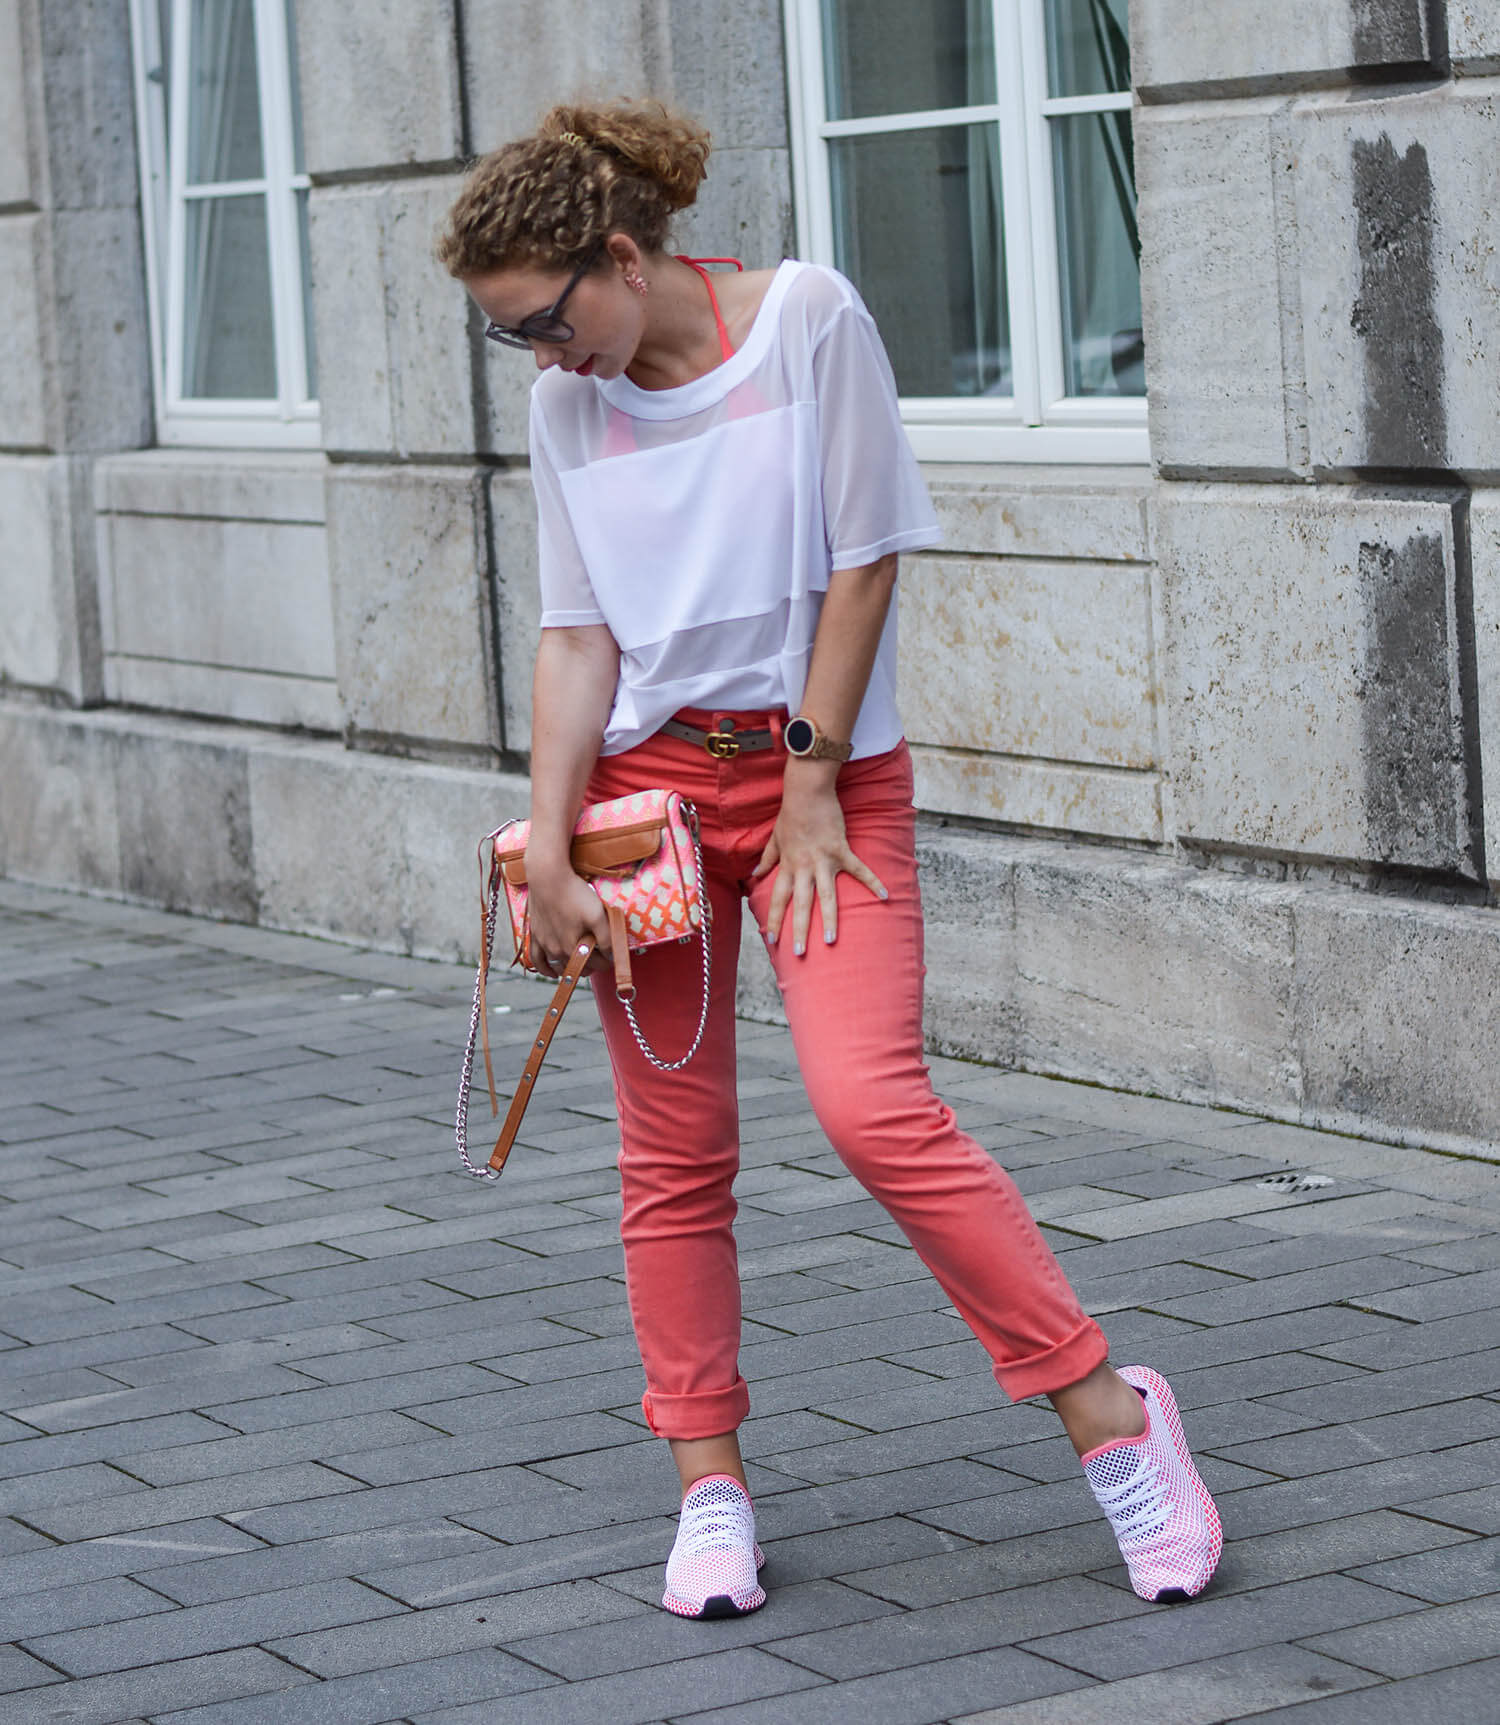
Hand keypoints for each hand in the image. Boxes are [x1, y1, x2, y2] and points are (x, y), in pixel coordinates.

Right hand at [522, 861, 611, 978]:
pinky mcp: (535, 935)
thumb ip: (607, 939)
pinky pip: (537, 960)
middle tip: (599, 955)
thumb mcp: (598, 915)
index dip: (608, 961)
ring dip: (572, 969)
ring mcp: (544, 944)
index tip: (613, 955)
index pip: (597, 965)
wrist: (547, 877)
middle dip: (592, 964)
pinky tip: (552, 973)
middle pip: (579, 968)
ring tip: (582, 966)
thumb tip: (612, 956)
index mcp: (575, 948)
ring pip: (559, 967)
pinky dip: (545, 970)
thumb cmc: (574, 894)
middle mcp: (557, 951)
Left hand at [752, 771, 886, 954]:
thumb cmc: (791, 814)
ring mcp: (823, 860)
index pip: (778, 898)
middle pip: (800, 903)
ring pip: (826, 895)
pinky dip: (872, 882)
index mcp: (788, 866)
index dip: (774, 919)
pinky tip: (885, 896)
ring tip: (831, 940)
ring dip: (828, 918)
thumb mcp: (775, 838)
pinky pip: (859, 870)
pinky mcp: (841, 850)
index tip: (771, 940)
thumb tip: (754, 874)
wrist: (807, 791)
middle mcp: (804, 867)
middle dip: (799, 929)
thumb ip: (767, 859)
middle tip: (798, 953)